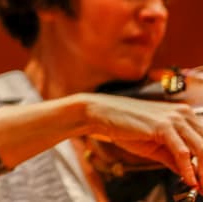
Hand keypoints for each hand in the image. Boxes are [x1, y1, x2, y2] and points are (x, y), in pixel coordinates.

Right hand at [87, 93, 202, 189]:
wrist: (101, 114)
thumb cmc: (126, 126)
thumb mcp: (155, 146)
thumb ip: (174, 159)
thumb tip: (191, 175)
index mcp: (184, 115)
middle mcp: (183, 114)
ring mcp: (174, 118)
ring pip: (202, 149)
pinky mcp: (162, 125)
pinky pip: (182, 152)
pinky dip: (188, 169)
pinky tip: (189, 181)